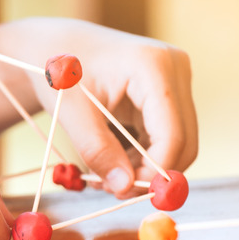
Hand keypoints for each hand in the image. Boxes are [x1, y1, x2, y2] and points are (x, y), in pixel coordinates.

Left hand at [0, 18, 197, 197]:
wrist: (54, 46)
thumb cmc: (58, 71)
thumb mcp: (71, 112)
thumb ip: (97, 150)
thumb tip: (125, 188)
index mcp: (153, 66)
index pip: (172, 134)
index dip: (153, 171)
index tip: (122, 193)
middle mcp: (175, 69)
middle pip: (184, 142)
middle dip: (151, 174)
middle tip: (113, 191)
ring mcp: (176, 81)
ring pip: (178, 144)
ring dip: (146, 168)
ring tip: (105, 174)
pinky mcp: (170, 94)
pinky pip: (167, 138)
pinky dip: (143, 157)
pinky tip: (113, 159)